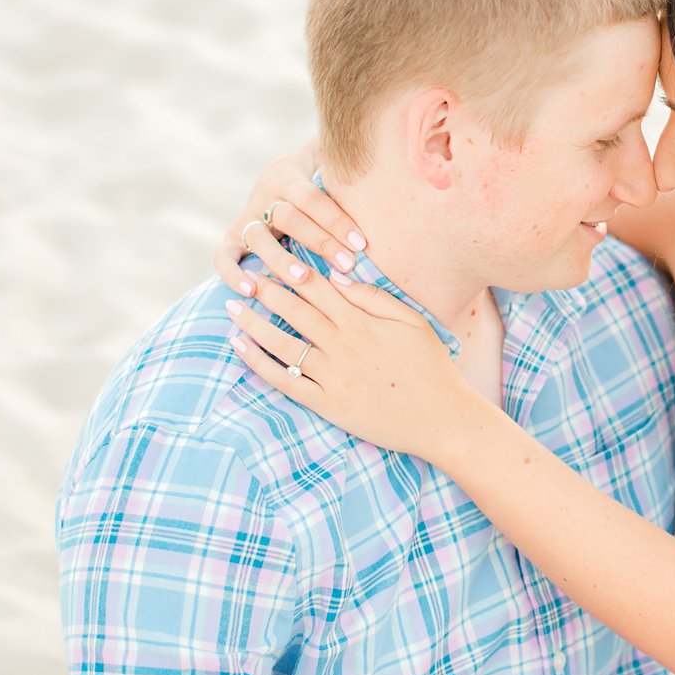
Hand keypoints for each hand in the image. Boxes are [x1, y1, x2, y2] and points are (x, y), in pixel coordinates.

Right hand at [215, 138, 367, 296]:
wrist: (281, 177)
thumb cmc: (317, 173)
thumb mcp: (327, 158)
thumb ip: (345, 156)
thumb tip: (380, 139)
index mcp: (290, 176)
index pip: (313, 198)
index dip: (336, 220)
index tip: (361, 243)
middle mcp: (265, 195)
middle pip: (289, 218)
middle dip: (320, 242)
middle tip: (346, 265)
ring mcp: (247, 216)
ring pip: (258, 237)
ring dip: (280, 259)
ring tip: (303, 278)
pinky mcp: (232, 237)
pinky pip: (223, 255)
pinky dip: (231, 272)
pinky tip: (250, 291)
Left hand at [222, 227, 481, 460]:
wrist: (442, 419)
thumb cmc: (430, 366)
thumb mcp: (412, 322)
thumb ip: (375, 298)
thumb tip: (338, 276)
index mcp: (362, 323)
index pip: (317, 288)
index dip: (290, 269)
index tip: (269, 255)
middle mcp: (343, 347)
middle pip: (294, 311)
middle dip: (265, 290)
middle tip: (242, 274)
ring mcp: (332, 378)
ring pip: (283, 344)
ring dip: (253, 323)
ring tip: (232, 306)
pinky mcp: (327, 404)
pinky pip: (285, 381)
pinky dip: (259, 364)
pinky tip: (240, 347)